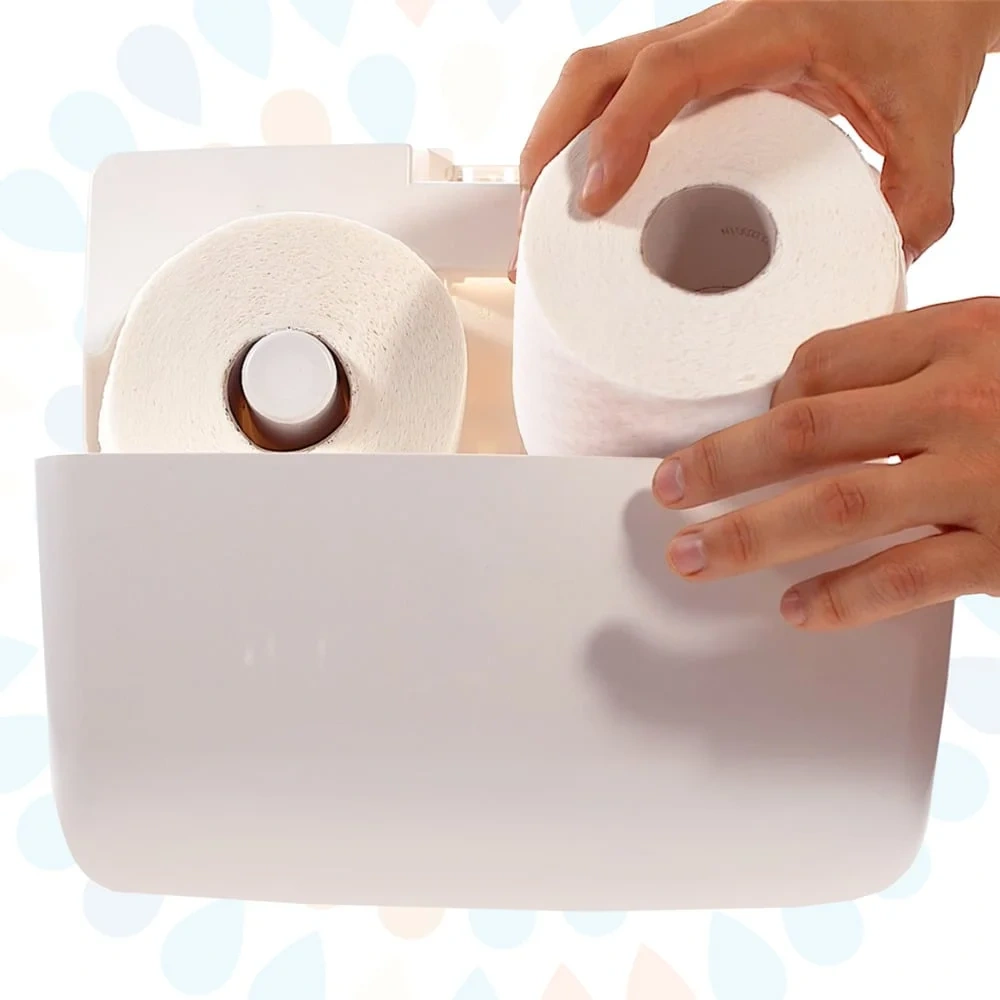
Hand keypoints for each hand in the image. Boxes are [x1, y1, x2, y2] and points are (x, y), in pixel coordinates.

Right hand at [512, 0, 999, 278]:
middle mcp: (718, 30)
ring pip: (593, 80)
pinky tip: (576, 200)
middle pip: (597, 70)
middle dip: (549, 146)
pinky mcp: (693, 74)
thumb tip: (875, 269)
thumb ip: (920, 197)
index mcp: (770, 25)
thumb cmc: (926, 30)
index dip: (619, 132)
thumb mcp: (935, 115)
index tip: (592, 200)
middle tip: (531, 229)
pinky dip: (581, 145)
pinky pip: (615, 97)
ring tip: (537, 225)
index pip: (666, 70)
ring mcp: (697, 50)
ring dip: (552, 146)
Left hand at [651, 298, 999, 628]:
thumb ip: (928, 366)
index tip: (737, 433)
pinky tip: (797, 608)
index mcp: (958, 338)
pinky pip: (905, 575)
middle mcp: (961, 402)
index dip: (767, 400)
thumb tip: (822, 398)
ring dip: (749, 536)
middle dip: (720, 464)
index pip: (824, 363)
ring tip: (693, 557)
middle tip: (667, 490)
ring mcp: (984, 477)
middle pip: (806, 430)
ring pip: (836, 504)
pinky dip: (843, 596)